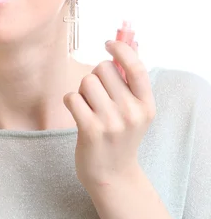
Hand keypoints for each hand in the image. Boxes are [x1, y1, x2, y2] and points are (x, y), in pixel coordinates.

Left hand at [63, 41, 155, 189]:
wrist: (112, 175)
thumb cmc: (120, 136)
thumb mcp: (135, 111)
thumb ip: (131, 80)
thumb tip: (128, 42)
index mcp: (146, 105)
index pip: (136, 67)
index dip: (121, 49)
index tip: (108, 44)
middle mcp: (132, 112)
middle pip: (103, 69)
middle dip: (96, 77)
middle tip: (98, 97)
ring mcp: (111, 122)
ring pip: (86, 81)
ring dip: (82, 91)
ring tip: (89, 107)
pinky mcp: (90, 130)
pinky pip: (72, 97)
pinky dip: (71, 102)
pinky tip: (78, 115)